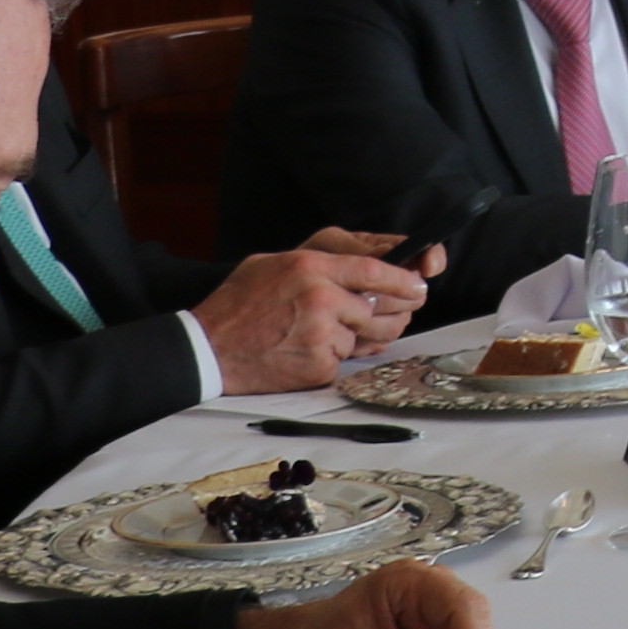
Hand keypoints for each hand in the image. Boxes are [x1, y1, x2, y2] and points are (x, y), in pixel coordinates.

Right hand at [191, 229, 432, 394]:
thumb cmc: (237, 304)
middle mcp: (320, 298)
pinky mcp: (318, 365)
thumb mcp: (272, 263)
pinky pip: (342, 360)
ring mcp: (321, 334)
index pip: (373, 270)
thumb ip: (318, 263)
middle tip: (382, 316)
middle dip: (384, 314)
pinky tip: (302, 353)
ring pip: (360, 336)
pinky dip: (330, 359)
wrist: (208, 349)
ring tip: (316, 334)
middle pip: (375, 307)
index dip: (403, 279)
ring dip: (350, 338)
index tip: (419, 286)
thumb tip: (364, 266)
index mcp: (311, 268)